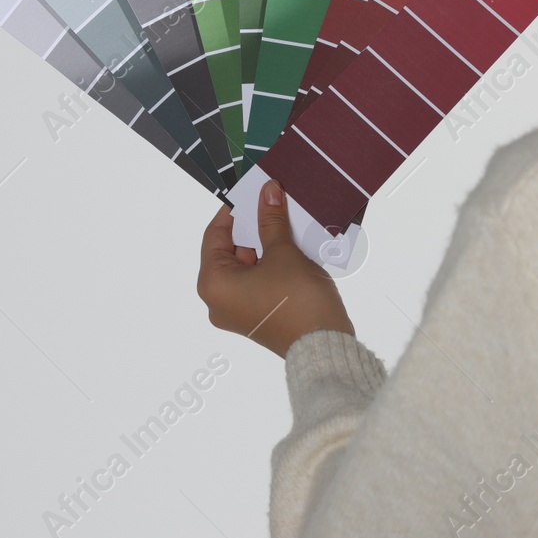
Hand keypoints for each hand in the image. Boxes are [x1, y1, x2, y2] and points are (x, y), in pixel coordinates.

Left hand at [197, 181, 353, 357]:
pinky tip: (290, 246)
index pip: (215, 236)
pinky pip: (258, 282)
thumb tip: (268, 191)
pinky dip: (270, 264)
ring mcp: (238, 312)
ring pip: (247, 267)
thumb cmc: (297, 301)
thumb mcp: (283, 253)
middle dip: (253, 228)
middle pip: (230, 252)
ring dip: (265, 245)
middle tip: (271, 204)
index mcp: (213, 285)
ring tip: (284, 223)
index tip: (250, 194)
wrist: (325, 346)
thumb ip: (271, 220)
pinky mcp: (257, 317)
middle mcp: (218, 301)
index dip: (233, 212)